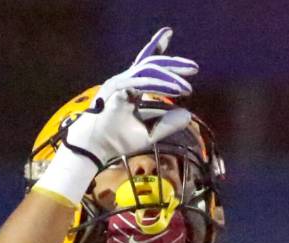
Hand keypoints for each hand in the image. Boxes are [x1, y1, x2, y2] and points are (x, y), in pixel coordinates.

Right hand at [63, 27, 196, 169]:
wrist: (95, 147)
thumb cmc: (116, 140)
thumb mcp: (149, 133)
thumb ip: (167, 124)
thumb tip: (188, 115)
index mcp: (130, 87)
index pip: (147, 65)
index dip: (160, 53)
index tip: (178, 49)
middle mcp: (125, 80)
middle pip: (152, 63)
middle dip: (174, 64)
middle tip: (193, 68)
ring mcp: (120, 82)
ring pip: (149, 70)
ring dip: (170, 76)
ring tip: (187, 88)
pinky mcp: (117, 88)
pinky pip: (142, 82)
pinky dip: (160, 85)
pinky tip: (175, 89)